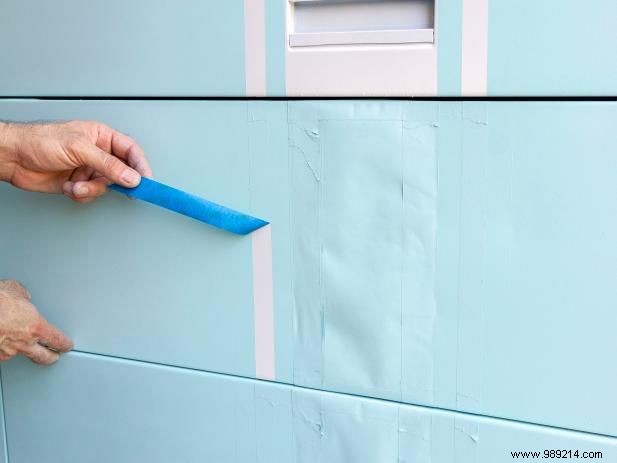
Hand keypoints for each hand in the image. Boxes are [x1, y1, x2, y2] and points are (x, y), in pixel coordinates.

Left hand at [0, 120, 151, 202]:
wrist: (13, 157)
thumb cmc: (39, 141)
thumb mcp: (79, 148)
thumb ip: (108, 164)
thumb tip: (131, 176)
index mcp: (102, 136)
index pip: (131, 151)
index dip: (141, 166)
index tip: (146, 181)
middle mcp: (98, 153)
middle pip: (121, 172)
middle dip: (113, 182)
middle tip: (110, 186)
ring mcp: (88, 169)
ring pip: (105, 187)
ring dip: (91, 190)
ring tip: (76, 185)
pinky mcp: (79, 183)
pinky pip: (91, 195)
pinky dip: (80, 194)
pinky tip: (68, 186)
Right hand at [0, 280, 72, 364]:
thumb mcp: (15, 290)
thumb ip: (25, 298)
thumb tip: (23, 298)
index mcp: (36, 326)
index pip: (58, 340)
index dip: (64, 344)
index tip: (66, 345)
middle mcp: (23, 342)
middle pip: (44, 357)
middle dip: (51, 357)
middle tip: (54, 356)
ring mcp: (6, 351)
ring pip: (21, 354)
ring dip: (24, 350)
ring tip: (22, 343)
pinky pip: (3, 353)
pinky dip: (4, 348)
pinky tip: (2, 339)